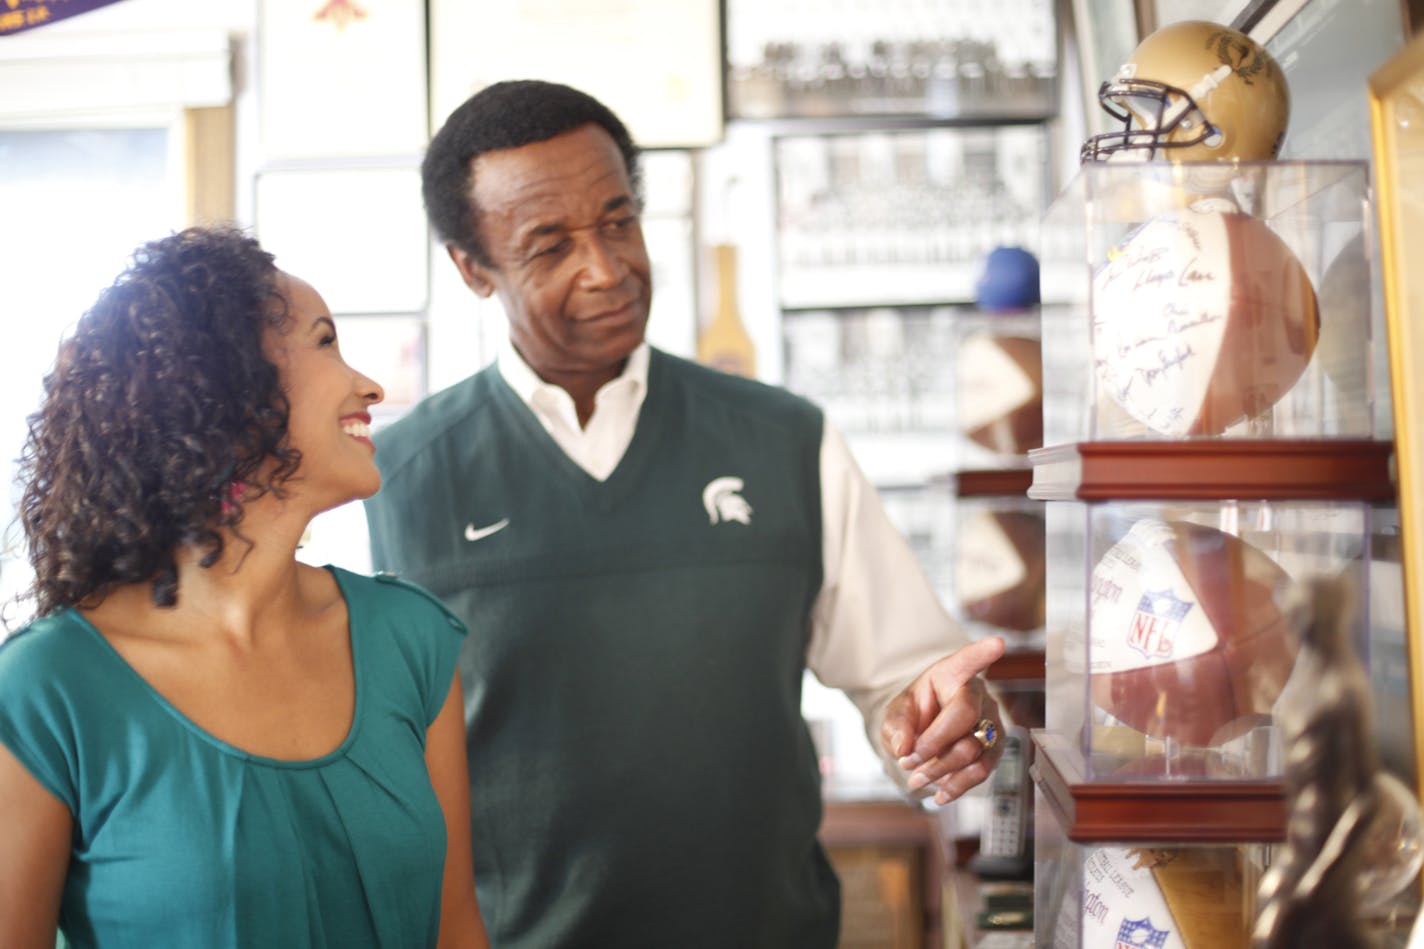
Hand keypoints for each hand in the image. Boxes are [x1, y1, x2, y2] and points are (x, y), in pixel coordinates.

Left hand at [879, 636, 1006, 804]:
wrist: (927, 734)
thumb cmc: (917, 713)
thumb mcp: (897, 712)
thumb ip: (897, 725)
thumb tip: (904, 747)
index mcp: (952, 674)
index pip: (968, 660)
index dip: (982, 653)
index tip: (997, 643)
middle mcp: (978, 694)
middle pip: (965, 716)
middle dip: (933, 744)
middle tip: (908, 761)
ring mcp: (991, 722)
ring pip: (973, 749)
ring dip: (941, 770)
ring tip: (916, 779)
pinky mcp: (995, 749)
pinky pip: (982, 771)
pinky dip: (958, 786)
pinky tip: (940, 794)